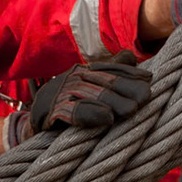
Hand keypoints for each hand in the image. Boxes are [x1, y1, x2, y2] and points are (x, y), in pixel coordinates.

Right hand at [6, 51, 151, 142]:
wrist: (32, 124)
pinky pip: (73, 112)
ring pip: (91, 95)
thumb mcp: (87, 87)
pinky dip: (90, 115)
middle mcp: (73, 78)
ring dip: (113, 102)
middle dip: (126, 88)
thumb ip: (109, 73)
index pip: (110, 69)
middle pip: (104, 81)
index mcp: (83, 71)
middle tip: (146, 98)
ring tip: (132, 110)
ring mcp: (61, 93)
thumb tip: (132, 57)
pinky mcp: (51, 112)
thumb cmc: (66, 105)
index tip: (149, 79)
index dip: (130, 74)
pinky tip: (107, 119)